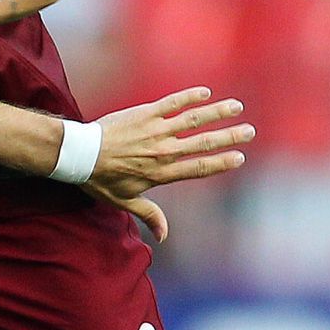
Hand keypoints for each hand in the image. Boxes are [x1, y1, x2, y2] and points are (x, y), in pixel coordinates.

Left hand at [85, 89, 253, 243]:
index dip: (221, 162)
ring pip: (193, 119)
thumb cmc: (101, 180)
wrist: (80, 154)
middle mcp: (163, 151)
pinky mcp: (145, 113)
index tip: (240, 158)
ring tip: (236, 106)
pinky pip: (172, 102)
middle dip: (229, 136)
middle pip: (203, 143)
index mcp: (161, 173)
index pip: (199, 167)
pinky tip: (205, 92)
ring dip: (217, 112)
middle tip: (249, 131)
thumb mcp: (125, 202)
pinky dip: (189, 96)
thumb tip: (164, 237)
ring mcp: (155, 130)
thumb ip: (149, 215)